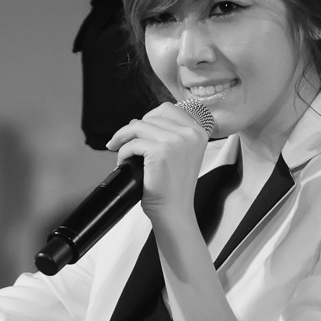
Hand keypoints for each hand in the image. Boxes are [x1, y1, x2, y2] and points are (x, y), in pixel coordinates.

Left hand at [106, 102, 209, 227]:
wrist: (174, 211)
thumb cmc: (174, 188)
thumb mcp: (181, 154)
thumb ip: (170, 135)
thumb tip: (139, 121)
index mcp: (198, 132)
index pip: (167, 109)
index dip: (148, 118)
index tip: (137, 131)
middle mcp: (190, 133)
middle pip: (151, 116)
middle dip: (133, 129)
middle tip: (123, 143)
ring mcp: (176, 141)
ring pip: (138, 127)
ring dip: (124, 139)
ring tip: (121, 153)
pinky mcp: (160, 151)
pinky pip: (132, 143)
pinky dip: (123, 152)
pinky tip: (123, 162)